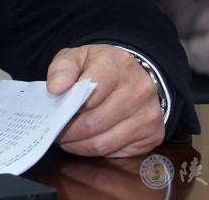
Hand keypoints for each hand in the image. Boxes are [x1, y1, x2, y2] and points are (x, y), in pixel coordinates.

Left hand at [47, 44, 164, 157]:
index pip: (88, 93)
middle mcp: (139, 89)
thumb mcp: (77, 57)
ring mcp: (148, 114)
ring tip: (67, 138)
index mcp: (118, 64)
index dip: (67, 107)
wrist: (133, 75)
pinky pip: (114, 152)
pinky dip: (94, 151)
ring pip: (101, 143)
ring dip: (78, 145)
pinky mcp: (152, 135)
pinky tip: (86, 141)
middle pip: (93, 122)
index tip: (55, 112)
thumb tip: (55, 88)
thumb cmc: (99, 67)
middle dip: (68, 131)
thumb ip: (62, 69)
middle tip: (55, 131)